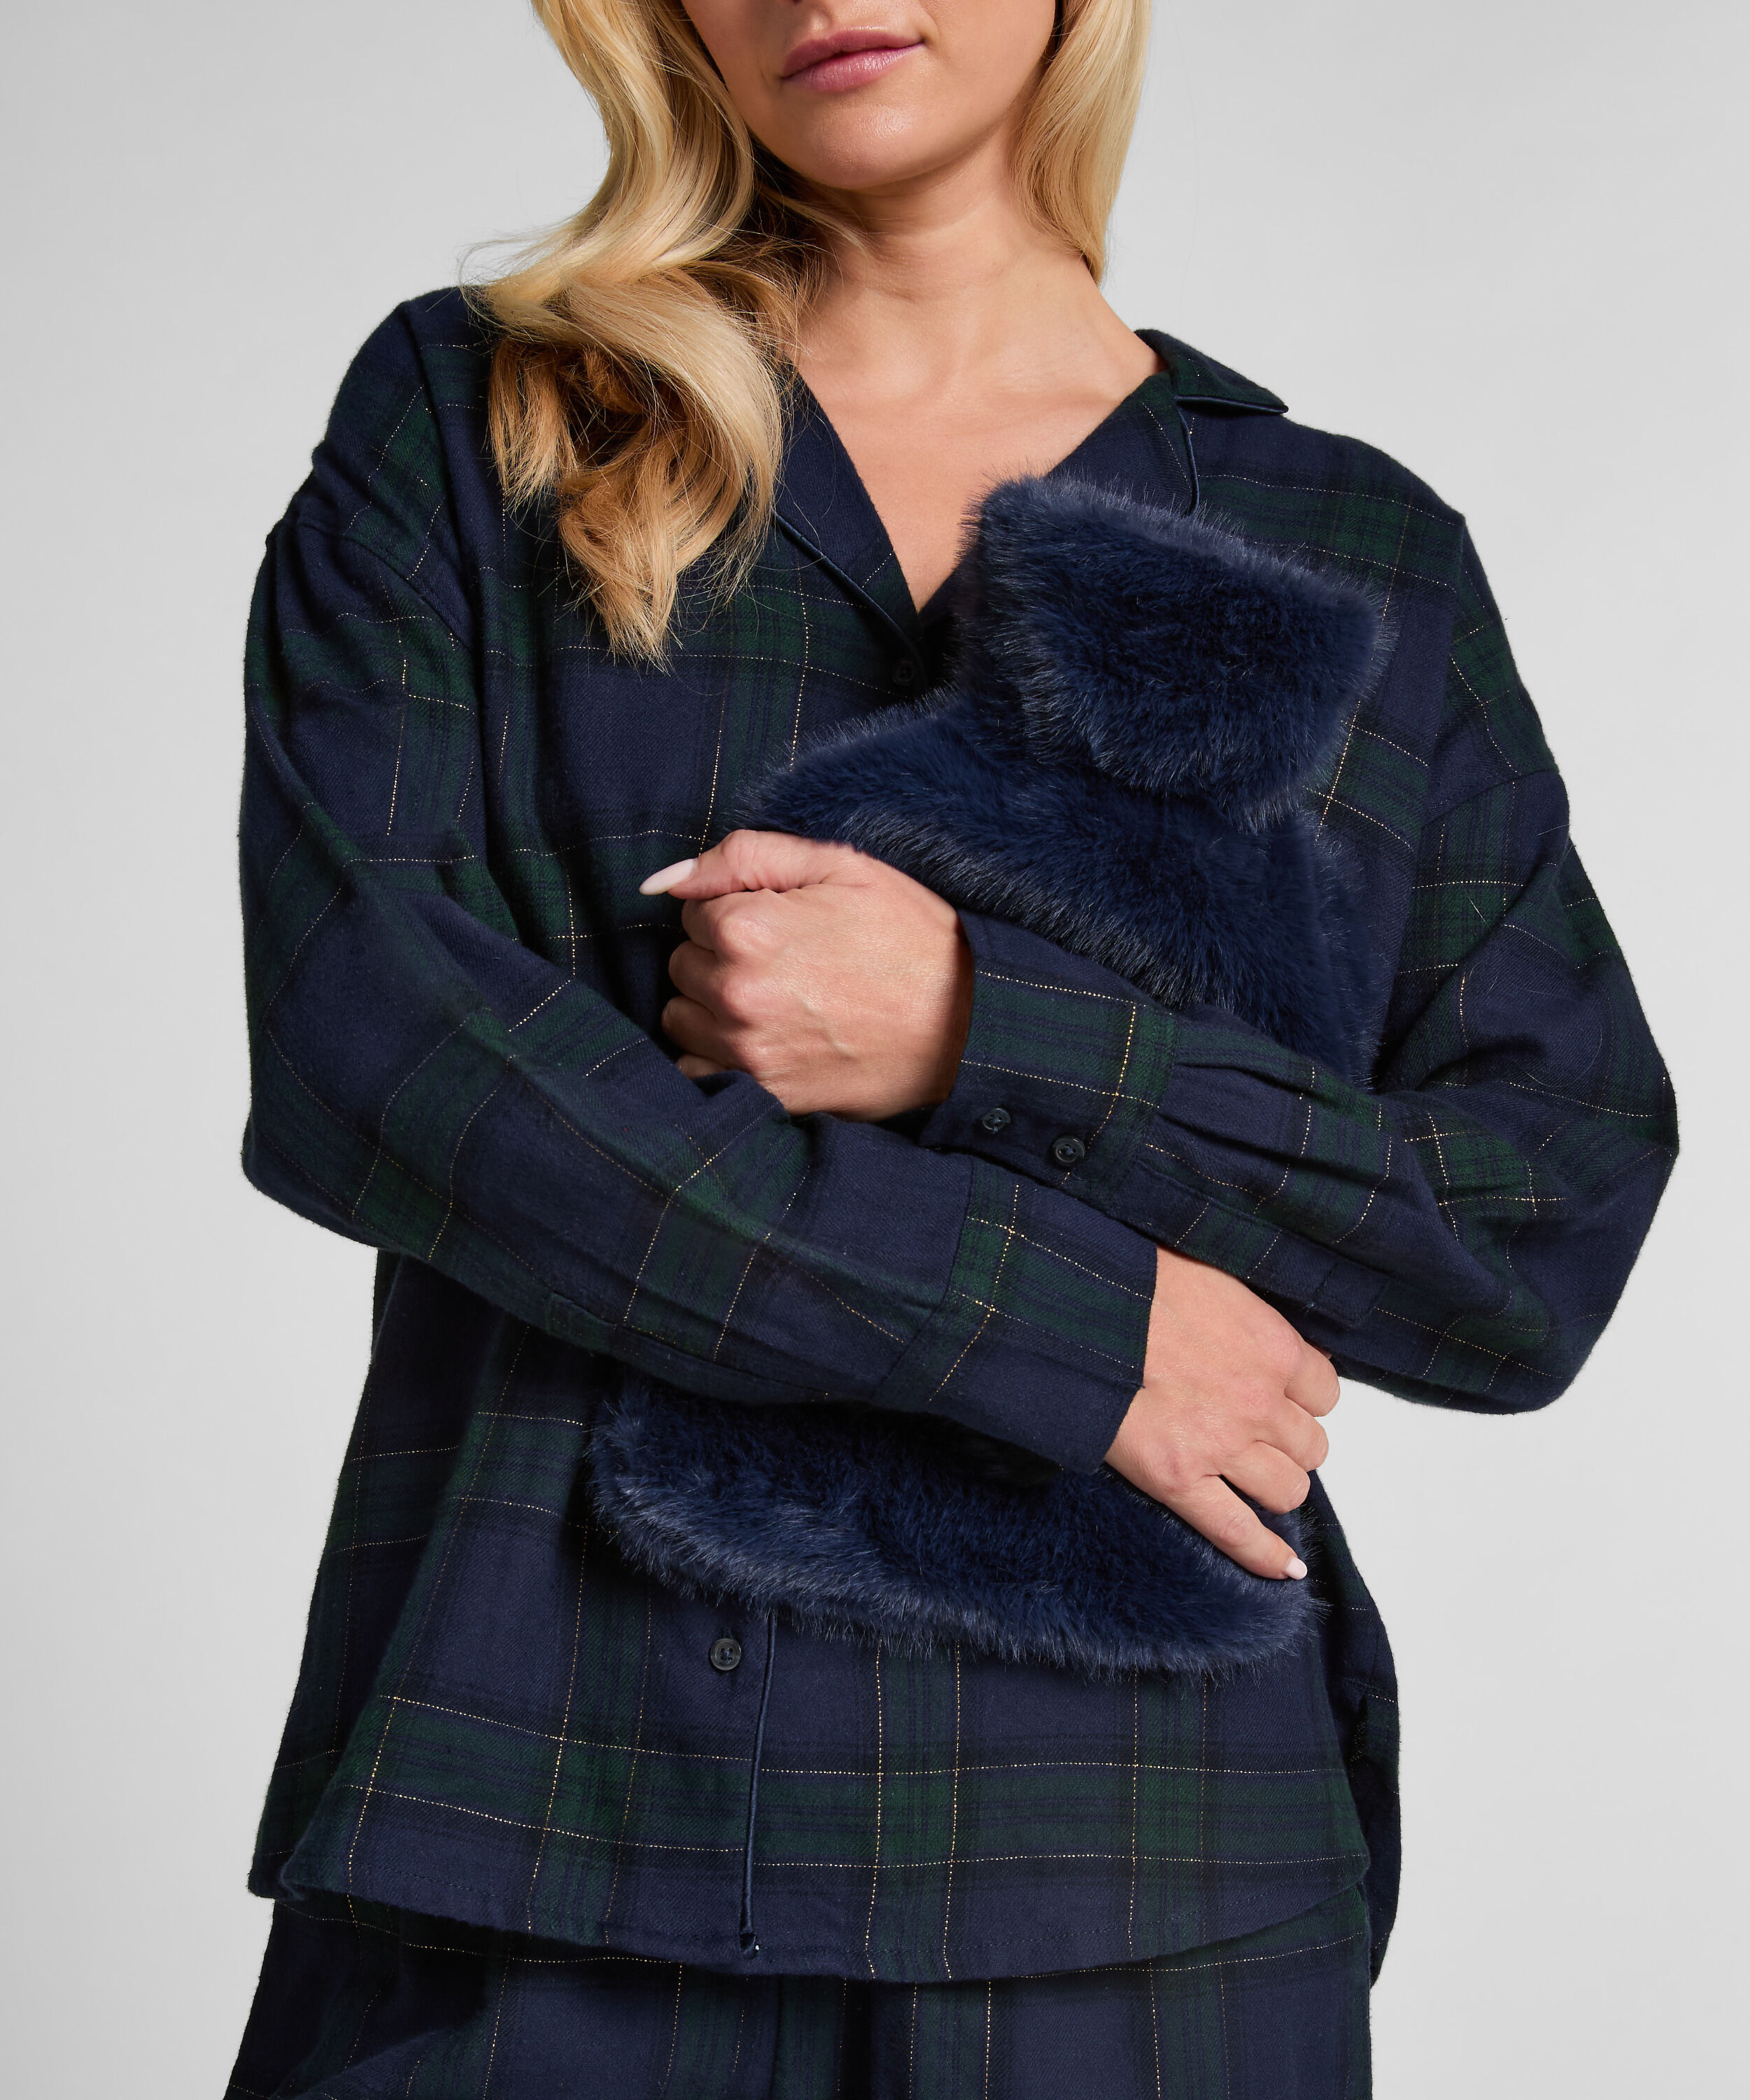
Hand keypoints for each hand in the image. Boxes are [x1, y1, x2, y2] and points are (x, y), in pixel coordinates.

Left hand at [641, 831, 973, 1119]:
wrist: (969, 1023)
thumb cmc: (909, 935)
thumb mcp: (839, 866)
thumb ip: (743, 857)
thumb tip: (661, 883)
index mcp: (746, 927)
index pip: (693, 912)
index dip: (737, 911)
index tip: (783, 922)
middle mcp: (734, 991)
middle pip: (683, 963)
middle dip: (721, 956)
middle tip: (786, 961)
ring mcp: (746, 1049)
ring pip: (681, 1017)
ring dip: (711, 1007)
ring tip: (774, 1000)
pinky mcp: (763, 1092)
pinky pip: (696, 1071)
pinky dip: (716, 1057)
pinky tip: (760, 1042)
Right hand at [1106, 1247, 1338, 1578]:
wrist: (1076, 1312)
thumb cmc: (1132, 1282)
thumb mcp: (1208, 1276)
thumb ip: (1244, 1314)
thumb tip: (1253, 1328)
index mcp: (1273, 1348)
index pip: (1324, 1390)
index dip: (1303, 1396)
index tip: (1284, 1394)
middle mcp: (1259, 1402)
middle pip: (1311, 1446)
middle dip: (1289, 1442)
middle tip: (1259, 1434)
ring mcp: (1222, 1446)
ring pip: (1287, 1489)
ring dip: (1275, 1484)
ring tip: (1252, 1475)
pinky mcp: (1180, 1480)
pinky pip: (1237, 1532)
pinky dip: (1264, 1555)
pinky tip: (1284, 1569)